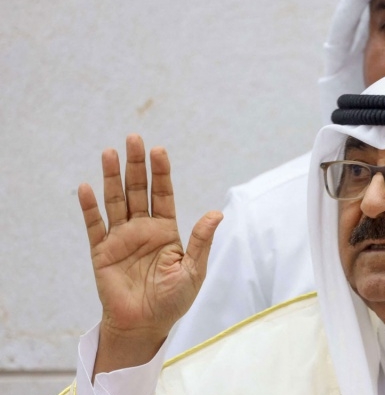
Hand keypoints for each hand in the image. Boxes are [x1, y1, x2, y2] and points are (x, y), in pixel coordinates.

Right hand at [78, 134, 221, 375]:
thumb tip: (217, 212)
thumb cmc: (172, 300)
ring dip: (111, 178)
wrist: (145, 325)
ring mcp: (121, 238)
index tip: (158, 150)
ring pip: (115, 201)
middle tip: (133, 139)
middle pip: (138, 190)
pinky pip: (94, 226)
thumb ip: (200, 240)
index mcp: (166, 230)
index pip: (163, 194)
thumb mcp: (193, 270)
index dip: (161, 172)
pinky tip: (86, 188)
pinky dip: (89, 208)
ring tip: (109, 153)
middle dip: (136, 165)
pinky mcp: (102, 252)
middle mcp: (143, 228)